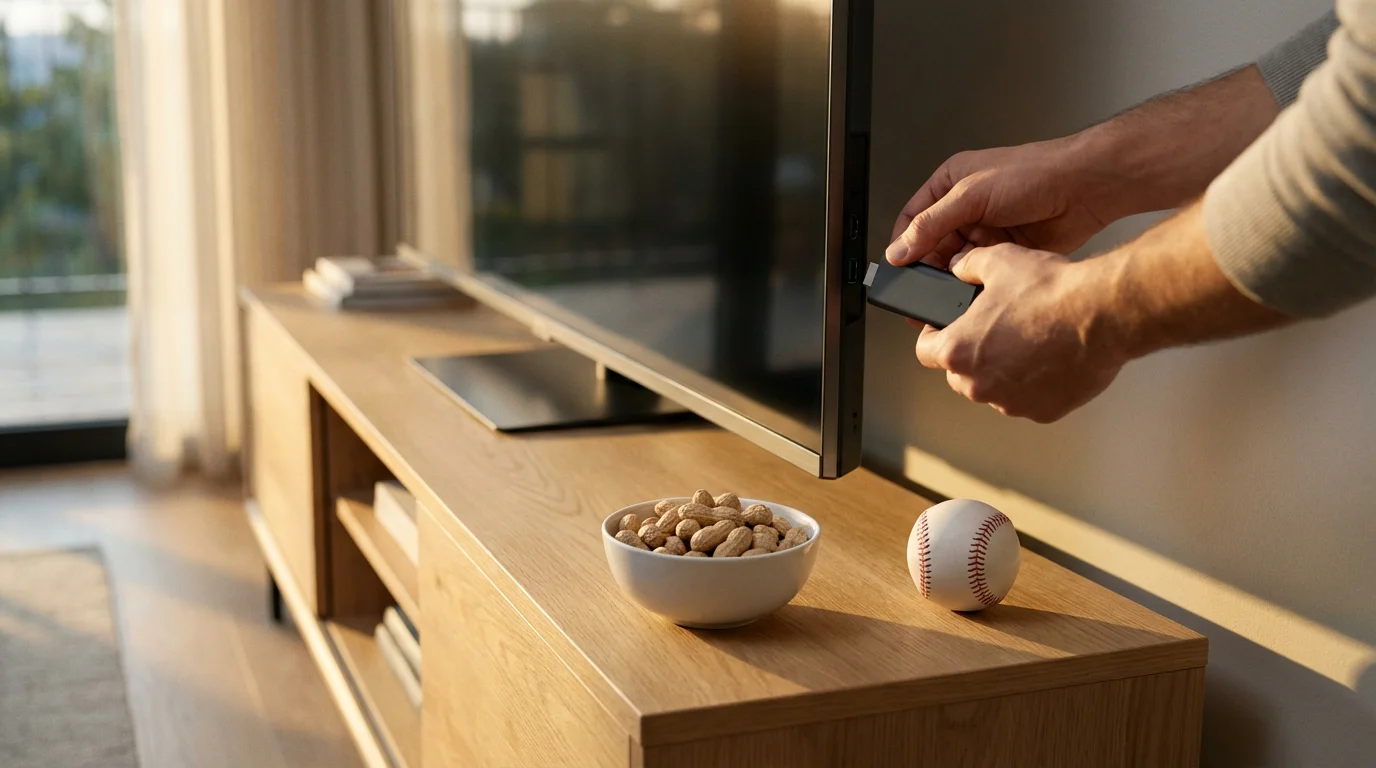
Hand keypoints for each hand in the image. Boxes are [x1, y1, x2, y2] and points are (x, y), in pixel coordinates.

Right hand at [886, 138, 1113, 267]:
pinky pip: (978, 273)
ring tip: (946, 289)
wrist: (1085, 188)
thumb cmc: (1036, 172)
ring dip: (950, 277)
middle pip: (931, 245)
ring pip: (954, 262)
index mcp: (950, 185)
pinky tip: (971, 288)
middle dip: (925, 266)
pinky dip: (973, 283)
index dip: (902, 244)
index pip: (913, 218)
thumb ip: (932, 223)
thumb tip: (900, 249)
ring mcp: (985, 231)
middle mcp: (965, 209)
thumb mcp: (972, 194)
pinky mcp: (1003, 252)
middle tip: (919, 289)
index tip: (897, 269)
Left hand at [913, 244, 1126, 422]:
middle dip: (971, 354)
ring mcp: (1011, 403)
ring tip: (1028, 340)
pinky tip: (1050, 358)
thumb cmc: (1051, 291)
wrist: (1103, 314)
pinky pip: (1028, 399)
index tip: (946, 328)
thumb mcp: (999, 261)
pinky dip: (1033, 384)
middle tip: (995, 330)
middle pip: (959, 374)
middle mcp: (979, 385)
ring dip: (1002, 371)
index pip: (925, 351)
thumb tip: (958, 266)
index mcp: (957, 351)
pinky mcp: (1042, 412)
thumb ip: (968, 265)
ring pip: (994, 389)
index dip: (933, 336)